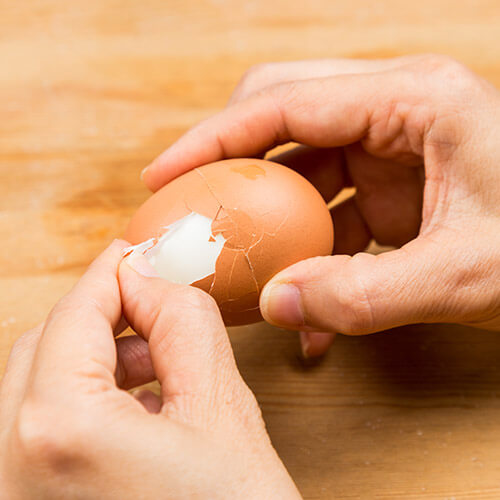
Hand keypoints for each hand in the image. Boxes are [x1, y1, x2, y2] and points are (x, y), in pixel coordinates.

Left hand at [0, 241, 299, 498]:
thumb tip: (152, 276)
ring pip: (34, 387)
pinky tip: (136, 412)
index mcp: (55, 436)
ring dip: (95, 360)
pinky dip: (83, 402)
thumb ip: (183, 323)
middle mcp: (5, 473)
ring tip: (157, 370)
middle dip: (102, 315)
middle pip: (42, 346)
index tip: (136, 252)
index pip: (73, 314)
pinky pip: (36, 430)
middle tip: (153, 304)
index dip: (112, 272)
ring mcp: (10, 496)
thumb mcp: (222, 409)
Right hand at [142, 54, 499, 356]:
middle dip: (229, 165)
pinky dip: (308, 255)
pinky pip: (328, 212)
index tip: (164, 175)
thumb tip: (279, 306)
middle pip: (280, 119)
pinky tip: (304, 303)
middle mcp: (393, 114)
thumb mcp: (465, 274)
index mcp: (412, 100)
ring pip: (298, 171)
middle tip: (191, 209)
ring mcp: (390, 152)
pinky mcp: (391, 190)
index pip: (283, 104)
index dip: (212, 140)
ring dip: (266, 221)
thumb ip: (366, 295)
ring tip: (236, 266)